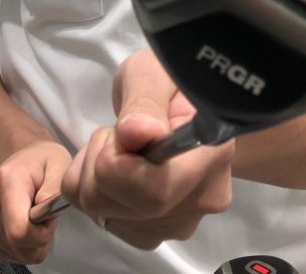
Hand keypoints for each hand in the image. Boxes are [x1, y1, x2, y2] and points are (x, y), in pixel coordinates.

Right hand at [0, 139, 71, 263]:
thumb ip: (55, 187)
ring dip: (29, 244)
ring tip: (33, 219)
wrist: (24, 159)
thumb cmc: (43, 162)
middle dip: (38, 240)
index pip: (18, 230)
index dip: (41, 234)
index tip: (50, 218)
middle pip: (15, 244)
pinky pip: (2, 253)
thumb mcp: (60, 164)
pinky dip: (17, 248)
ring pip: (11, 252)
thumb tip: (44, 212)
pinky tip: (22, 226)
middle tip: (44, 218)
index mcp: (7, 181)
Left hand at [61, 49, 233, 249]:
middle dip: (99, 164)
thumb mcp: (153, 72)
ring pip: (106, 217)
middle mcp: (202, 200)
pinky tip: (116, 167)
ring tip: (121, 146)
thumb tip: (136, 133)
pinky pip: (102, 221)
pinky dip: (95, 191)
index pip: (155, 190)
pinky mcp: (154, 233)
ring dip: (94, 177)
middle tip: (117, 130)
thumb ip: (144, 101)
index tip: (117, 131)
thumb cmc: (170, 79)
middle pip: (126, 207)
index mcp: (211, 154)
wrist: (183, 104)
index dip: (116, 165)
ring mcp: (179, 223)